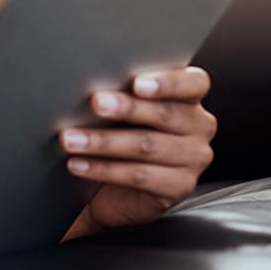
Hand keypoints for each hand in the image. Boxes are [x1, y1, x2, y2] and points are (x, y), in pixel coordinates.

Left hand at [60, 66, 216, 238]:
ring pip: (147, 145)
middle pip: (165, 113)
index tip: (137, 84)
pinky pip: (139, 176)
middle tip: (96, 103)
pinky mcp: (179, 186)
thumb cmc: (121, 133)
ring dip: (103, 141)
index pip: (194, 83)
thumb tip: (92, 84)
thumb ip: (122, 92)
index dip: (168, 82)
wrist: (116, 185)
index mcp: (190, 97)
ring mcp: (193, 158)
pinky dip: (103, 169)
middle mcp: (199, 126)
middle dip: (126, 108)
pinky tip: (79, 164)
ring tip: (72, 139)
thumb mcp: (124, 110)